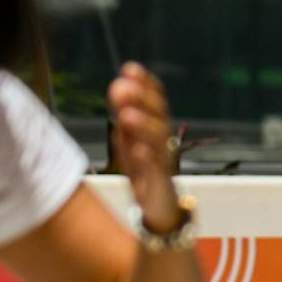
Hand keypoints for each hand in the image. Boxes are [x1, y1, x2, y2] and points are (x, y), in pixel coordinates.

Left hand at [109, 62, 182, 233]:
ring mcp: (164, 163)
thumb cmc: (146, 173)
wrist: (161, 213)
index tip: (130, 68)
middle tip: (123, 85)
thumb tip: (117, 86)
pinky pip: (156, 171)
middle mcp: (165, 143)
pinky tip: (136, 150)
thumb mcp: (131, 142)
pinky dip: (147, 159)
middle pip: (159, 117)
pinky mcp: (161, 185)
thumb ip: (125, 116)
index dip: (146, 84)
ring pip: (158, 141)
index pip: (156, 101)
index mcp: (157, 130)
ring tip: (126, 115)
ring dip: (143, 126)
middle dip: (142, 99)